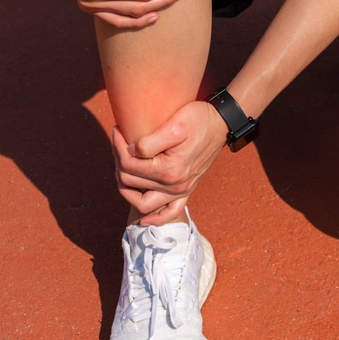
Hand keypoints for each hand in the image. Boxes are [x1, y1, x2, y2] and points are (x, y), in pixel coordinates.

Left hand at [112, 101, 227, 224]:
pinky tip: (143, 219)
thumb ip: (150, 142)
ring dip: (126, 187)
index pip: (129, 165)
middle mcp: (175, 185)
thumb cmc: (198, 120)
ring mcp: (181, 190)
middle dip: (118, 161)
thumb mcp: (174, 125)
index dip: (118, 147)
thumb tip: (131, 152)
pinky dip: (155, 219)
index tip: (117, 130)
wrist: (221, 124)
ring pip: (142, 202)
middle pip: (130, 181)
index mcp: (169, 170)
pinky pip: (170, 213)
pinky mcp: (187, 189)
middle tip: (118, 143)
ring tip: (122, 167)